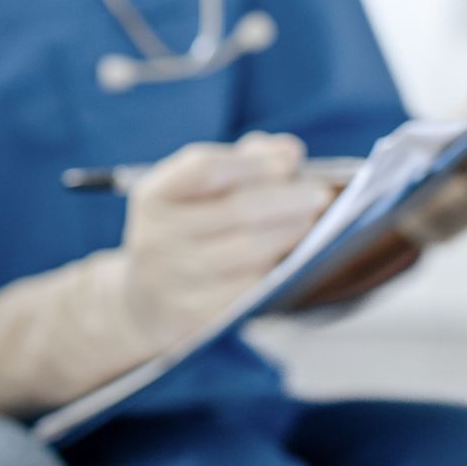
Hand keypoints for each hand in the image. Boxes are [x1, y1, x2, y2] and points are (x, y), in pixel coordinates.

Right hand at [117, 133, 332, 343]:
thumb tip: (289, 151)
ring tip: (310, 224)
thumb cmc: (186, 229)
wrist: (147, 298)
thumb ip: (244, 161)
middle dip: (286, 200)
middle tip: (320, 195)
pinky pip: (249, 289)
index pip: (204, 169)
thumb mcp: (197, 191)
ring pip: (248, 251)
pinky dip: (275, 271)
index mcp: (154, 196)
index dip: (252, 163)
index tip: (290, 162)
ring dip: (288, 234)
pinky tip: (290, 260)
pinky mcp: (195, 314)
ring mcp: (174, 278)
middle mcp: (156, 236)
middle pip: (236, 210)